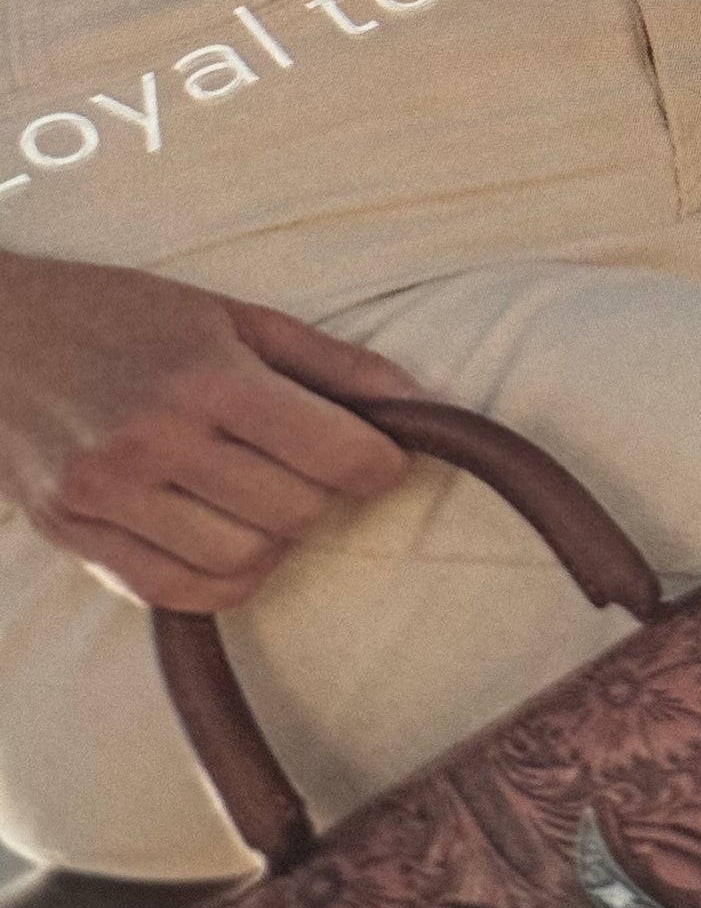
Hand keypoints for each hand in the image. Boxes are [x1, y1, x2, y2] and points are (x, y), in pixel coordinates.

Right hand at [0, 253, 419, 611]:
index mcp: (206, 375)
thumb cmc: (124, 315)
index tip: (387, 460)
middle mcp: (154, 439)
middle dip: (327, 496)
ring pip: (245, 559)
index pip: (331, 451)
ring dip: (276, 538)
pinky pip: (176, 592)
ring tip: (265, 496)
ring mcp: (107, 494)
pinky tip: (227, 536)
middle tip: (317, 468)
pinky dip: (223, 579)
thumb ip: (331, 363)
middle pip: (295, 511)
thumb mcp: (232, 315)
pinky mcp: (72, 533)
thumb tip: (420, 405)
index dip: (379, 465)